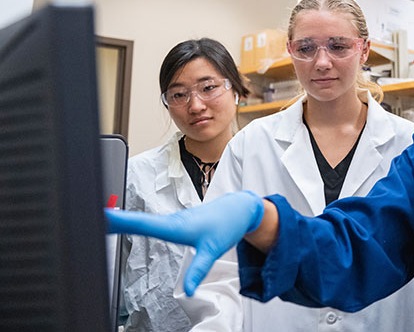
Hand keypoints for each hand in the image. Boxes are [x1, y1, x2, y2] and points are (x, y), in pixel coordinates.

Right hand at [106, 190, 263, 295]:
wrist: (239, 209)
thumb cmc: (226, 225)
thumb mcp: (213, 250)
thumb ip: (199, 270)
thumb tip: (188, 291)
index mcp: (175, 226)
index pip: (143, 224)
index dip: (121, 221)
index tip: (101, 217)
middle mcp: (170, 221)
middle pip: (135, 222)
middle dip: (112, 221)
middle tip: (87, 221)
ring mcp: (171, 221)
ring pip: (141, 221)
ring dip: (120, 221)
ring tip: (97, 221)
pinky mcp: (174, 223)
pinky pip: (149, 222)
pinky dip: (132, 222)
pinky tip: (122, 224)